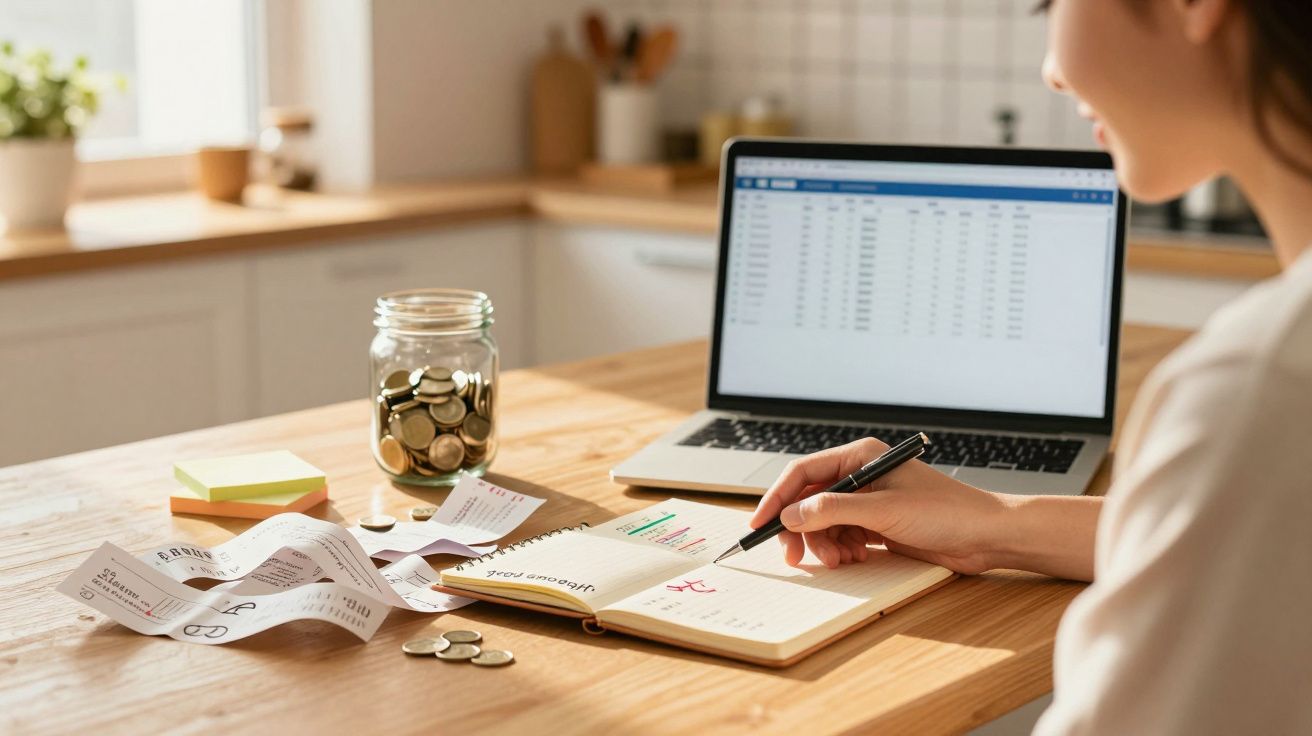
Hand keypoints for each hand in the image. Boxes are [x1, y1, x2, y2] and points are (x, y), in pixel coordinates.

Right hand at [750, 437, 1008, 573]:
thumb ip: (832, 510)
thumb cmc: (947, 512)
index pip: (804, 472)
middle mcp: (861, 475)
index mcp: (860, 457)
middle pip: (809, 500)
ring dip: (824, 544)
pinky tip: (856, 558)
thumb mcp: (883, 510)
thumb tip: (791, 515)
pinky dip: (841, 550)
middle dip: (800, 529)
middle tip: (793, 556)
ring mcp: (868, 501)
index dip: (778, 498)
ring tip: (838, 560)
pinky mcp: (877, 524)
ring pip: (824, 522)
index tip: (760, 522)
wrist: (986, 536)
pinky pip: (842, 536)